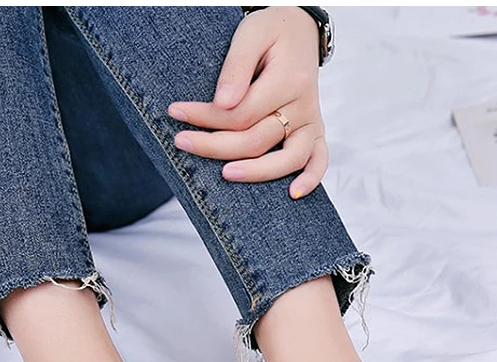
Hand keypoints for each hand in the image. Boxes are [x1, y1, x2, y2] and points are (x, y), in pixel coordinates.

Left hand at [167, 7, 326, 199]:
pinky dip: (311, 179)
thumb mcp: (250, 34)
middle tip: (182, 142)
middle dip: (216, 145)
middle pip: (258, 140)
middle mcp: (303, 106)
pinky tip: (292, 194)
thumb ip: (236, 67)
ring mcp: (311, 123)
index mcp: (288, 81)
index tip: (177, 112)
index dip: (207, 117)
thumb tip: (223, 104)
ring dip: (257, 172)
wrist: (300, 31)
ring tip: (225, 174)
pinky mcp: (315, 133)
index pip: (241, 112)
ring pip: (288, 159)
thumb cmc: (271, 33)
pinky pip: (320, 161)